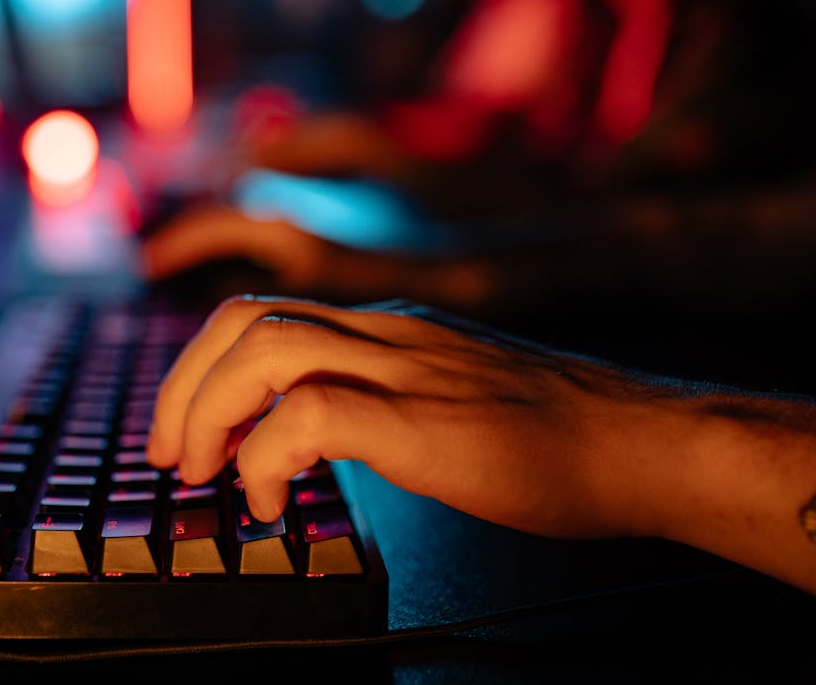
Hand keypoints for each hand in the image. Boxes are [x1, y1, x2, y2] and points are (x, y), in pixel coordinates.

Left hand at [145, 295, 815, 605]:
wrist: (643, 442)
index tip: (186, 431)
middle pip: (243, 321)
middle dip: (184, 388)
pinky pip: (313, 417)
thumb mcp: (445, 394)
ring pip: (266, 351)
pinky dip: (266, 456)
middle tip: (172, 456)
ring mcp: (407, 369)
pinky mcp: (427, 420)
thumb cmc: (554, 435)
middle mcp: (387, 334)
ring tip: (206, 474)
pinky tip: (272, 500)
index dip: (201, 368)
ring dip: (209, 413)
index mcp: (387, 330)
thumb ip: (378, 399)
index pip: (262, 315)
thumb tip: (303, 436)